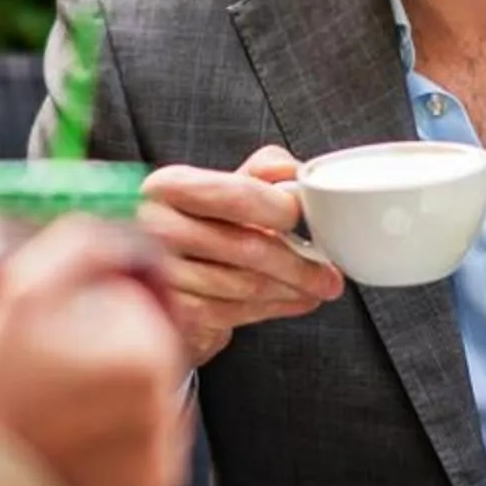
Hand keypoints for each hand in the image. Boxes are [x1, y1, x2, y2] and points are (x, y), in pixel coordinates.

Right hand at [0, 217, 191, 485]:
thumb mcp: (21, 291)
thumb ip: (81, 246)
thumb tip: (124, 235)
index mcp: (147, 350)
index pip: (141, 299)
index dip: (98, 302)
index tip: (62, 321)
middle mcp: (167, 401)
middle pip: (146, 345)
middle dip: (106, 345)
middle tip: (53, 362)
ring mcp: (165, 447)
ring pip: (147, 393)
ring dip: (113, 389)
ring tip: (59, 400)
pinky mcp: (155, 485)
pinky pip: (146, 444)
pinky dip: (118, 437)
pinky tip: (77, 434)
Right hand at [136, 144, 345, 366]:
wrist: (159, 273)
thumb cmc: (195, 225)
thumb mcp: (219, 188)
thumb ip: (258, 172)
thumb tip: (293, 172)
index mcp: (169, 187)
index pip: (235, 195)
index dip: (279, 207)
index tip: (303, 216)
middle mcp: (157, 230)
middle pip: (247, 248)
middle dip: (298, 264)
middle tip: (328, 272)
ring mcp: (163, 275)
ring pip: (246, 285)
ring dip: (291, 290)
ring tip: (314, 287)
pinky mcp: (172, 313)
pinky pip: (234, 314)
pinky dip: (271, 309)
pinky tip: (290, 301)